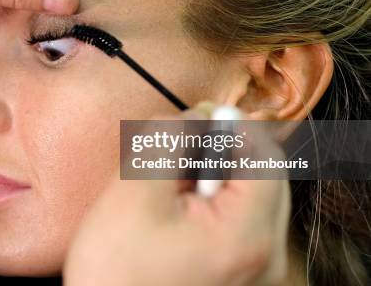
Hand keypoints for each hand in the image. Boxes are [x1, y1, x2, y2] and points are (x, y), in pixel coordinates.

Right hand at [63, 103, 290, 285]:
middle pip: (262, 175)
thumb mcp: (135, 190)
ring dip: (213, 179)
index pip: (264, 154)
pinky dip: (213, 204)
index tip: (192, 123)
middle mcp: (268, 258)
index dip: (228, 127)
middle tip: (175, 160)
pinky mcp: (244, 276)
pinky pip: (241, 220)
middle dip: (219, 155)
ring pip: (250, 196)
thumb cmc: (113, 270)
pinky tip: (178, 216)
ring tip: (171, 194)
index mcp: (248, 236)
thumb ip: (173, 139)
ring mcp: (259, 271)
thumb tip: (203, 113)